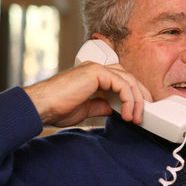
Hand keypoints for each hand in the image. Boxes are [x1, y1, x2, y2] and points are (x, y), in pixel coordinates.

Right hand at [23, 61, 152, 126]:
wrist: (41, 107)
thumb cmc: (56, 108)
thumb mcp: (85, 109)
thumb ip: (101, 106)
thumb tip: (114, 108)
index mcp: (93, 76)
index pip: (121, 81)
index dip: (133, 95)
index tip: (138, 110)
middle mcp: (96, 69)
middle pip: (128, 78)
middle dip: (140, 96)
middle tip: (144, 113)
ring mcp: (96, 68)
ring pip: (128, 80)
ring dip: (136, 100)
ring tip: (135, 117)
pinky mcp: (96, 72)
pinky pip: (121, 84)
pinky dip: (128, 99)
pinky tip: (126, 113)